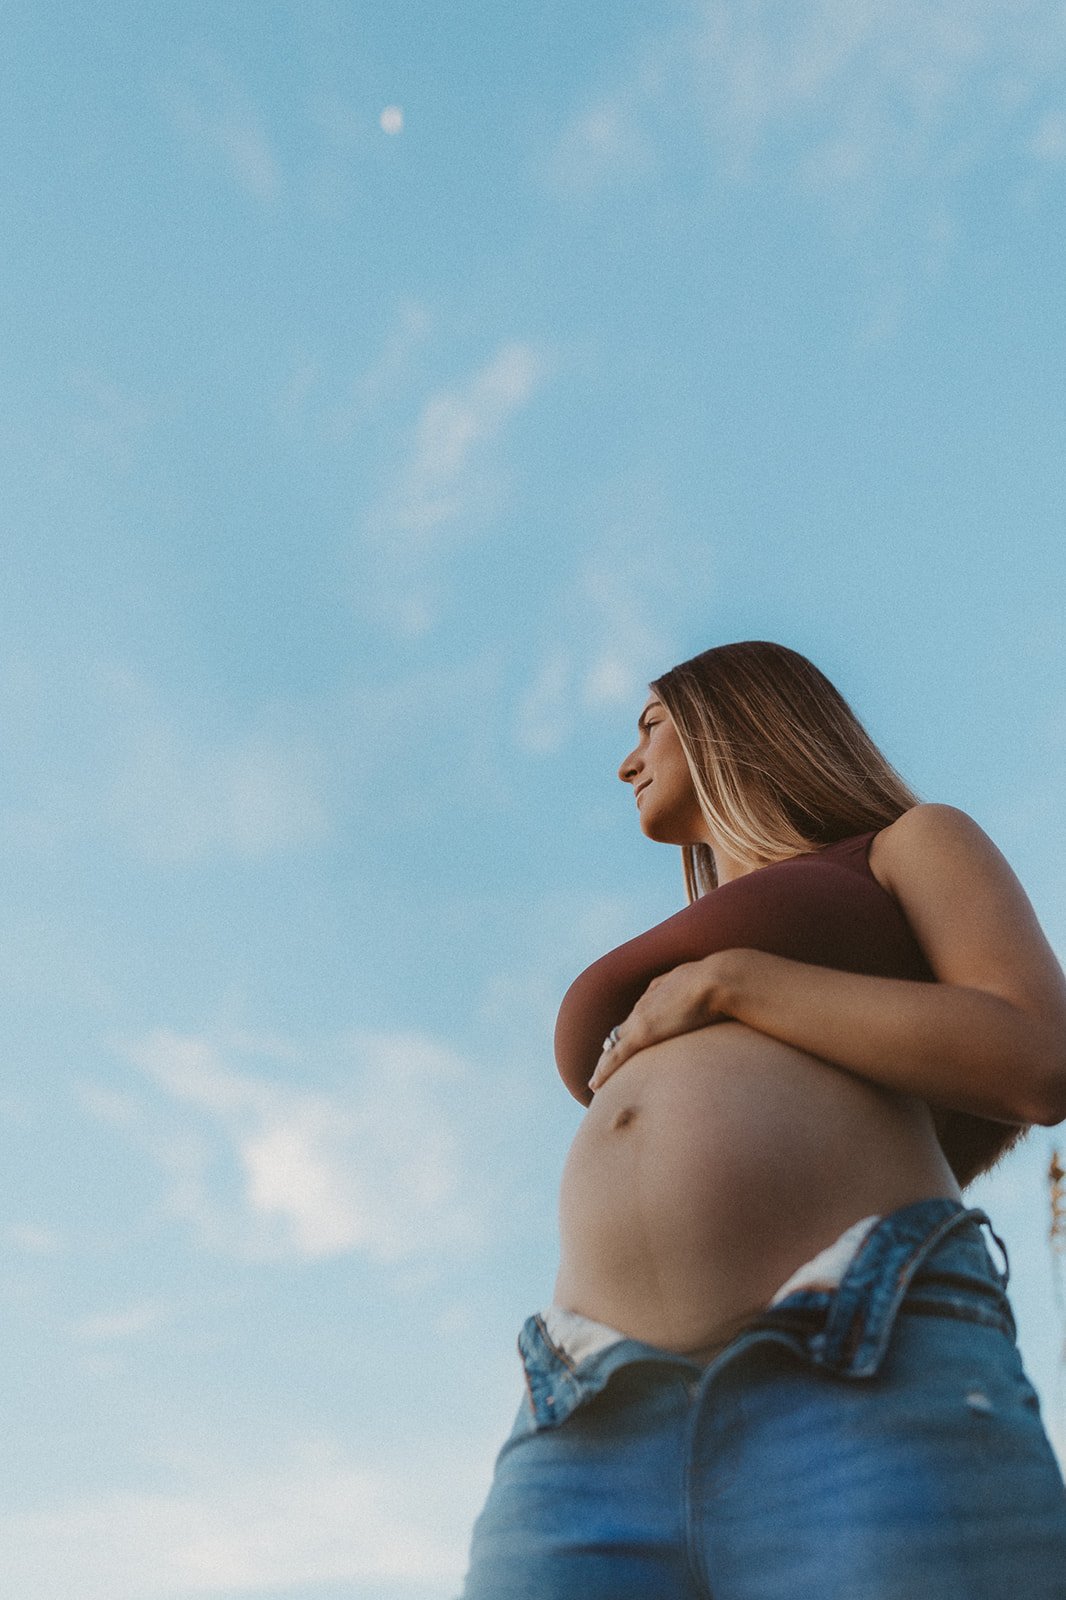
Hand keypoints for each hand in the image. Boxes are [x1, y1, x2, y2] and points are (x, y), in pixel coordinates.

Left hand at [588, 952, 736, 1091]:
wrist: (720, 980)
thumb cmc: (725, 984)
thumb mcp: (712, 988)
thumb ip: (708, 998)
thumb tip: (722, 1008)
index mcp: (659, 990)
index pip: (640, 1013)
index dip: (632, 1030)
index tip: (626, 1042)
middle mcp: (645, 1003)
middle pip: (622, 1029)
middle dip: (614, 1047)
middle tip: (605, 1066)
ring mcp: (642, 1019)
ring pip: (614, 1045)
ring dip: (605, 1063)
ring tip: (597, 1081)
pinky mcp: (642, 1033)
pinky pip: (616, 1056)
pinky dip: (604, 1070)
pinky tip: (595, 1084)